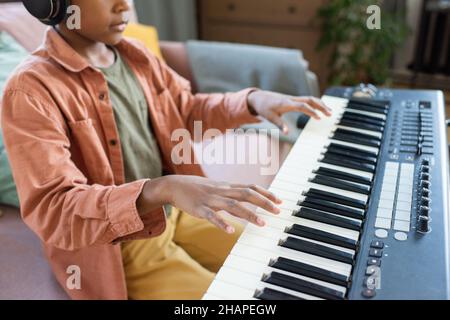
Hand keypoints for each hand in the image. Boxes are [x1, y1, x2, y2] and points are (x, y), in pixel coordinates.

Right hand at [163, 175, 281, 233]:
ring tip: (262, 224)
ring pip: (232, 205)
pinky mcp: (200, 209)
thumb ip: (233, 197)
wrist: (174, 185)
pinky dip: (222, 223)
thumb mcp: (218, 190)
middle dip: (263, 202)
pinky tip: (231, 231)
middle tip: (277, 211)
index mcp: (227, 187)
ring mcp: (211, 199)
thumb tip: (249, 206)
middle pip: (246, 194)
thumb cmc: (198, 189)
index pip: (251, 187)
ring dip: (249, 214)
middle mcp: (222, 191)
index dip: (266, 193)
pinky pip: (212, 216)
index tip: (280, 201)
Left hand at [247, 90, 331, 133]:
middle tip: (330, 114)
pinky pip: (307, 100)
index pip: (302, 106)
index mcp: (286, 103)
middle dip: (321, 106)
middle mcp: (291, 99)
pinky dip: (316, 103)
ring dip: (320, 104)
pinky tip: (321, 109)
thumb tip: (287, 133)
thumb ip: (279, 124)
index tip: (319, 118)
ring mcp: (293, 98)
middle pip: (310, 99)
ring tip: (329, 112)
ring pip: (310, 98)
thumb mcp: (269, 117)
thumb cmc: (264, 108)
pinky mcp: (293, 99)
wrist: (258, 97)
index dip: (311, 111)